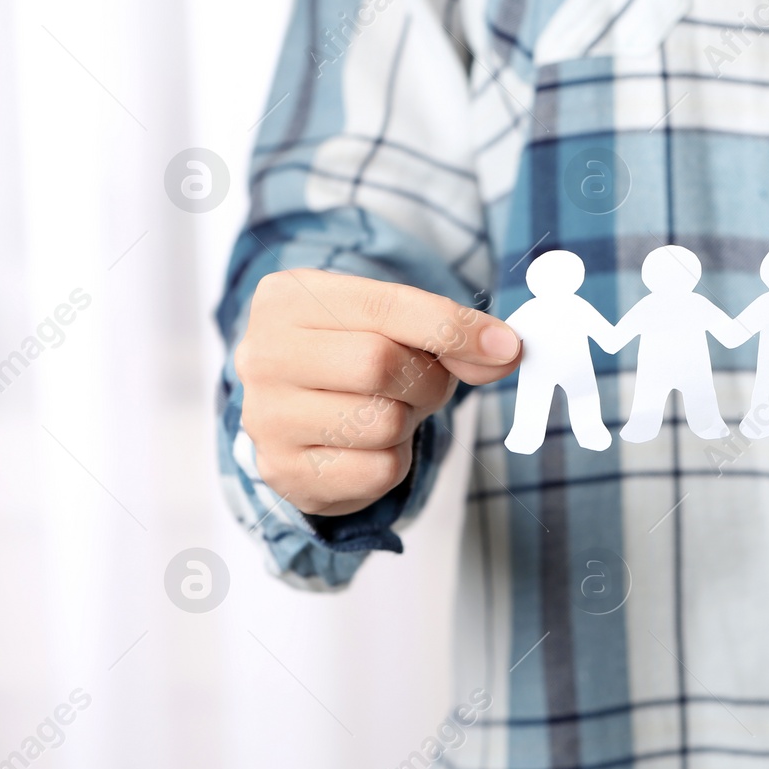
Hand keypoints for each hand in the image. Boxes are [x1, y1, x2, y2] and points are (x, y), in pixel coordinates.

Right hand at [234, 270, 520, 516]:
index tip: (505, 346)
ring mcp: (266, 417)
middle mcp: (264, 354)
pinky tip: (373, 444)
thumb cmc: (354, 353)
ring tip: (391, 409)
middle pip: (379, 364)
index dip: (453, 327)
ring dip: (410, 422)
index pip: (387, 305)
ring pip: (381, 422)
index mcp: (289, 298)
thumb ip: (451, 335)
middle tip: (429, 384)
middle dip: (427, 379)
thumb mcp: (395, 325)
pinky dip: (395, 461)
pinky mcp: (283, 471)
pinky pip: (377, 470)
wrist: (301, 408)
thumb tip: (503, 352)